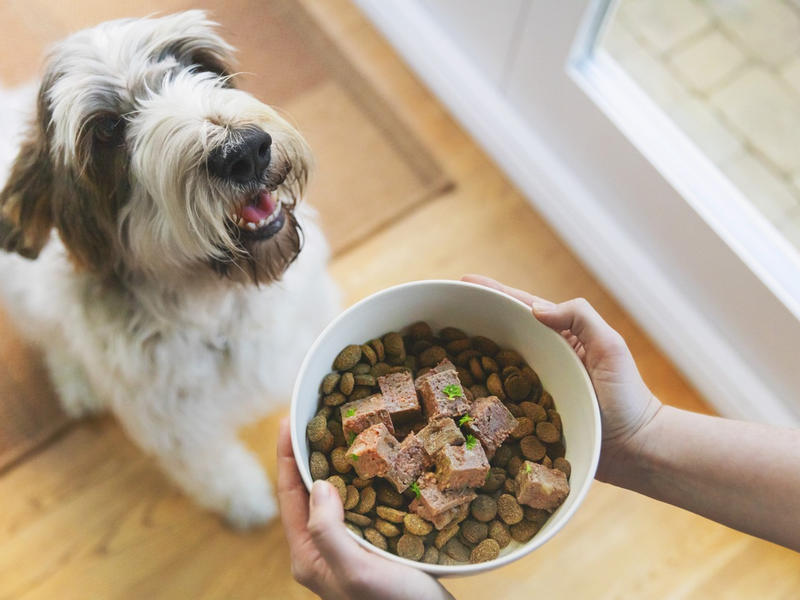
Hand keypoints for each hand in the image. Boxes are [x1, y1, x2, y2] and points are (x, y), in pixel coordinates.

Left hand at [276, 418, 454, 599]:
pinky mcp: (374, 543)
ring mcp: (349, 546)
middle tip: (319, 415)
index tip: (288, 420)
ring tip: (345, 429)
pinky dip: (365, 476)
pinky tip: (378, 460)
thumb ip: (329, 531)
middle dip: (311, 452)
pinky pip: (362, 501)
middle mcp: (325, 548)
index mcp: (310, 554)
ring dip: (339, 461)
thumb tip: (319, 484)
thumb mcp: (356, 571)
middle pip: (309, 490)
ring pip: (338, 494)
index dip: (286, 455)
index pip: (290, 494)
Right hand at [461, 275, 661, 484]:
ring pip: (494, 367)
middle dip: (472, 321)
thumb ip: (580, 318)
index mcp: (560, 339)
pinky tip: (455, 390)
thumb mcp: (611, 346)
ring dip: (468, 355)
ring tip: (437, 345)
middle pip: (501, 334)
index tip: (465, 283)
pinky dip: (476, 393)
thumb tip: (536, 309)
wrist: (636, 449)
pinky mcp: (527, 419)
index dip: (494, 294)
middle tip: (440, 310)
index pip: (522, 309)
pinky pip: (497, 402)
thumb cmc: (628, 396)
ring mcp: (532, 391)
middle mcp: (542, 361)